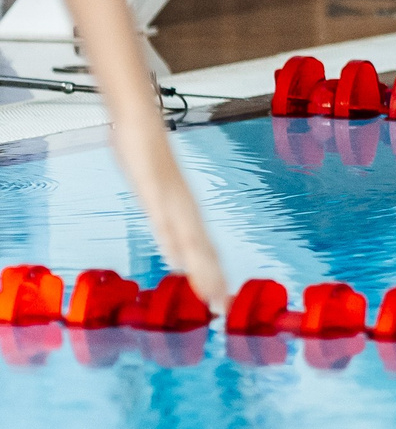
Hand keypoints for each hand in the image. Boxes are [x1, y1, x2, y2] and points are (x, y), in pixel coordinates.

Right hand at [116, 122, 228, 311]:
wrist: (140, 121)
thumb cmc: (148, 155)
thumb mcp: (158, 195)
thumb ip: (168, 225)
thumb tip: (177, 255)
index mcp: (186, 210)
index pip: (204, 249)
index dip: (213, 276)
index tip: (221, 303)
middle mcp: (183, 206)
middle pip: (202, 249)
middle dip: (211, 279)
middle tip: (221, 307)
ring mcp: (169, 196)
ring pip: (188, 236)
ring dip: (199, 265)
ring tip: (210, 290)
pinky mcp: (152, 185)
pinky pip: (162, 214)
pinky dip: (171, 236)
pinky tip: (176, 255)